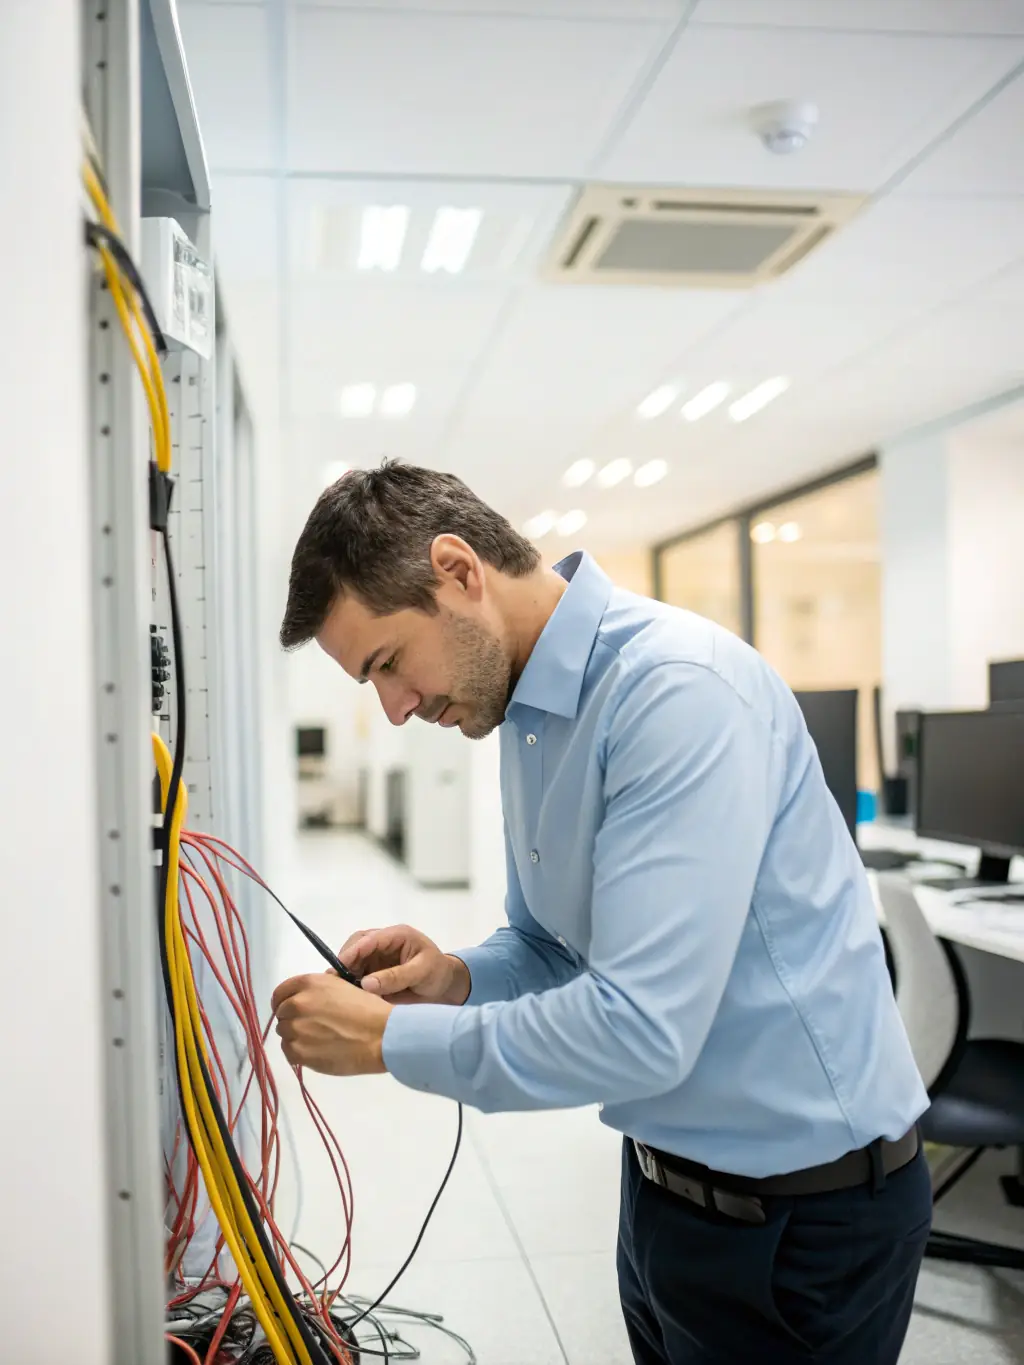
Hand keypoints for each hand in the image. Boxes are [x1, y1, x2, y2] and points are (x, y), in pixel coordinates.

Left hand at [271, 974, 391, 1075]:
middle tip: (312, 1026)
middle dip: (293, 1019)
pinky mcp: (299, 1052)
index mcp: (309, 984)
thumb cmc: (369, 1009)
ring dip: (296, 1036)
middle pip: (281, 1014)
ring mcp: (296, 1029)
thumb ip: (320, 990)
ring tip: (317, 1040)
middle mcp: (297, 1004)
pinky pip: (288, 1051)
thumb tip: (311, 998)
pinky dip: (298, 1052)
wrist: (381, 1036)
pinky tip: (315, 1051)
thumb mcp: (344, 986)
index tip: (293, 1009)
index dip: (285, 1001)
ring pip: (284, 1033)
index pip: (280, 992)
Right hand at [338, 924, 470, 1005]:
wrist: (445, 985)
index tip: (338, 968)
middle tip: (335, 982)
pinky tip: (348, 995)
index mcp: (397, 935)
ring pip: (354, 960)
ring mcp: (378, 956)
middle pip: (356, 946)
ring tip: (340, 991)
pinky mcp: (375, 970)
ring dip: (346, 974)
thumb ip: (396, 977)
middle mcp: (384, 943)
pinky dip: (352, 983)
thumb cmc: (437, 973)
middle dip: (345, 962)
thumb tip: (366, 984)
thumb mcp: (421, 972)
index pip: (369, 939)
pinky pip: (359, 974)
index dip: (352, 952)